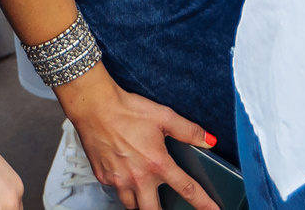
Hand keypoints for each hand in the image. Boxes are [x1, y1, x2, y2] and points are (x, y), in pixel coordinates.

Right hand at [60, 72, 218, 209]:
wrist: (94, 106)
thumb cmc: (128, 109)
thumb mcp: (163, 116)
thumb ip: (188, 131)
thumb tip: (209, 140)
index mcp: (157, 163)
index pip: (187, 189)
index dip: (204, 204)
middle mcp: (138, 177)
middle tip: (165, 207)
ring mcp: (119, 180)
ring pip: (132, 206)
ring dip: (141, 203)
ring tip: (145, 192)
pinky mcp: (103, 177)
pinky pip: (116, 191)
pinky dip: (123, 188)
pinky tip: (125, 175)